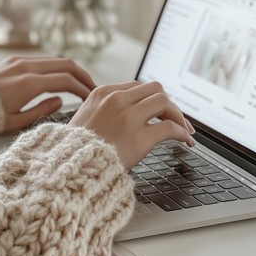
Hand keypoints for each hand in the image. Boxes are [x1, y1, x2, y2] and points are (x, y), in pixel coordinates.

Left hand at [0, 56, 95, 132]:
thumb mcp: (14, 122)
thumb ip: (41, 111)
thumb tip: (60, 101)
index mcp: (29, 84)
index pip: (66, 81)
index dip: (83, 89)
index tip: (90, 98)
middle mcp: (26, 67)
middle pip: (66, 64)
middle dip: (82, 75)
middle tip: (92, 88)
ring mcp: (19, 61)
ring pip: (54, 59)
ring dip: (70, 70)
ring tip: (78, 83)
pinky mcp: (12, 60)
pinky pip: (41, 60)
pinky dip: (55, 67)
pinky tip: (58, 78)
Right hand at [69, 81, 194, 169]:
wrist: (70, 169)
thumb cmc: (74, 151)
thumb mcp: (83, 120)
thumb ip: (102, 111)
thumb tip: (124, 115)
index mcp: (102, 94)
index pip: (137, 87)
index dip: (152, 98)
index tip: (159, 110)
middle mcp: (116, 100)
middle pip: (155, 89)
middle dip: (168, 103)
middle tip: (175, 118)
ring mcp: (129, 117)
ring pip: (165, 102)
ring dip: (178, 116)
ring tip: (184, 129)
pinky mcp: (140, 137)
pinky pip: (170, 127)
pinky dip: (182, 133)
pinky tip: (185, 141)